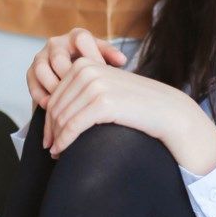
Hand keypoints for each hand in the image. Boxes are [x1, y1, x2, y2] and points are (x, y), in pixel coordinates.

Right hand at [26, 26, 128, 126]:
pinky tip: (51, 107)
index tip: (103, 71)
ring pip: (42, 69)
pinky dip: (41, 95)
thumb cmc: (96, 74)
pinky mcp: (31, 72)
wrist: (78, 88)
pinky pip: (32, 82)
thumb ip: (110, 59)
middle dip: (69, 78)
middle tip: (81, 94)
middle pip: (59, 57)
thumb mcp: (104, 64)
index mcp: (77, 37)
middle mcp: (57, 43)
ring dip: (53, 87)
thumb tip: (121, 60)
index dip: (92, 55)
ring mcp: (42, 56)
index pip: (82, 39)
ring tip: (66, 103)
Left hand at [43, 57, 193, 157]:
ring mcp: (94, 85)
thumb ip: (82, 91)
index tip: (49, 137)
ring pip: (61, 117)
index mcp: (83, 64)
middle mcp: (86, 70)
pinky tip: (62, 152)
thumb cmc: (135, 105)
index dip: (48, 118)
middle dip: (50, 130)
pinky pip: (72, 126)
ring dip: (56, 138)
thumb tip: (51, 111)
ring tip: (56, 153)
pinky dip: (64, 142)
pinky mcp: (102, 102)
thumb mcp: (105, 88)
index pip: (55, 94)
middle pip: (55, 106)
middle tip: (50, 148)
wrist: (166, 110)